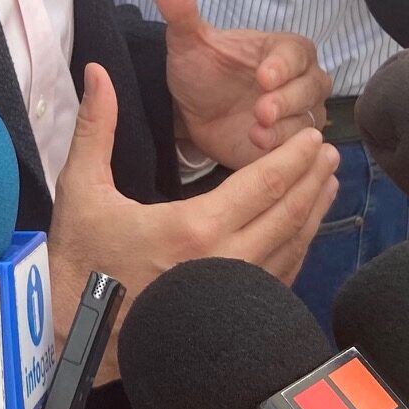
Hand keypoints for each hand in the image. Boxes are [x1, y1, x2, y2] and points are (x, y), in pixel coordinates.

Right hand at [48, 65, 338, 383]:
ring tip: (327, 182)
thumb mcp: (82, 190)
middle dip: (312, 177)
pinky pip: (280, 275)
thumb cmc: (80, 262)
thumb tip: (97, 73)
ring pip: (292, 247)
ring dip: (314, 211)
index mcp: (195, 227)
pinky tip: (304, 231)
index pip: (263, 183)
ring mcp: (234, 292)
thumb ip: (96, 127)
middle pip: (288, 213)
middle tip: (330, 150)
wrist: (78, 335)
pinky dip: (299, 247)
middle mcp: (226, 260)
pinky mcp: (232, 312)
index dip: (293, 156)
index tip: (313, 134)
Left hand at [148, 0, 331, 168]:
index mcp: (282, 50)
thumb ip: (180, 9)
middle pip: (311, 88)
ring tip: (258, 134)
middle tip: (261, 111)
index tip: (263, 76)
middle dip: (288, 100)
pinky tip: (262, 148)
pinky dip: (286, 150)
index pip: (296, 53)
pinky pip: (302, 149)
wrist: (192, 114)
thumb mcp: (187, 41)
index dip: (283, 64)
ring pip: (309, 121)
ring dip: (286, 129)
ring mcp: (299, 115)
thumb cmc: (201, 72)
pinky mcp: (292, 146)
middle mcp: (300, 81)